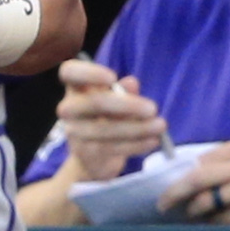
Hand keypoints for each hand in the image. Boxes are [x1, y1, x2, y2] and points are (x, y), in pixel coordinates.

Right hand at [48, 57, 165, 182]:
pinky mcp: (86, 152)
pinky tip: (153, 140)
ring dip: (137, 128)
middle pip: (92, 102)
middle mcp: (69, 109)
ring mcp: (75, 132)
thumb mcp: (118, 102)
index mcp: (76, 89)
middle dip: (125, 105)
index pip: (69, 72)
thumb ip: (124, 91)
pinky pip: (112, 148)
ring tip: (160, 125)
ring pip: (105, 129)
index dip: (87, 72)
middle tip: (153, 108)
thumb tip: (132, 82)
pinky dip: (137, 144)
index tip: (112, 77)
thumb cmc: (107, 119)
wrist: (93, 157)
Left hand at [158, 138, 229, 227]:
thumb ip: (224, 166)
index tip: (165, 186)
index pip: (199, 161)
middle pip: (195, 179)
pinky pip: (220, 220)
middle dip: (174, 194)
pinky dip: (214, 224)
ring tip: (195, 215)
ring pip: (205, 203)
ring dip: (195, 212)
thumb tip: (182, 177)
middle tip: (162, 204)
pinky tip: (219, 223)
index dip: (179, 175)